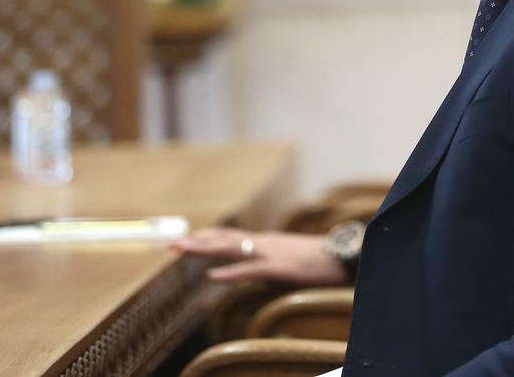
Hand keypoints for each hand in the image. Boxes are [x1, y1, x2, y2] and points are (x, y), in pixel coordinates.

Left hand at [172, 227, 349, 284]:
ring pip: (230, 248)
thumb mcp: (286, 258)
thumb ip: (265, 262)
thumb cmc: (318, 259)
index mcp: (264, 241)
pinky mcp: (279, 268)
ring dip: (204, 248)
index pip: (228, 236)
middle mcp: (262, 242)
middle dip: (196, 241)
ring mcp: (270, 253)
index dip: (205, 237)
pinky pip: (250, 271)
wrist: (343, 256)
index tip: (184, 239)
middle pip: (223, 238)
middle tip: (170, 243)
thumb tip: (247, 269)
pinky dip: (230, 272)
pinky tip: (213, 276)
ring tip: (182, 249)